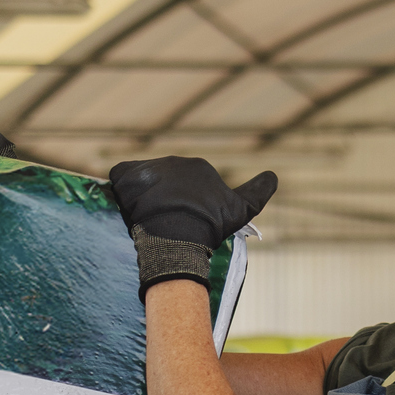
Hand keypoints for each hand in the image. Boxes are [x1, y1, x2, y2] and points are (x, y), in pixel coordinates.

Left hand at [109, 156, 276, 248]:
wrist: (179, 233)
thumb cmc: (210, 224)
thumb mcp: (243, 210)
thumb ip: (259, 191)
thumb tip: (274, 175)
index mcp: (199, 167)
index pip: (188, 185)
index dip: (185, 205)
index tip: (185, 222)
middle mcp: (174, 162)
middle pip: (165, 183)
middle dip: (164, 201)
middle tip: (165, 224)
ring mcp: (149, 168)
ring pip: (144, 182)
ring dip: (143, 197)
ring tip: (147, 220)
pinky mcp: (127, 176)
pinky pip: (120, 177)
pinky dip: (122, 189)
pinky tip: (129, 207)